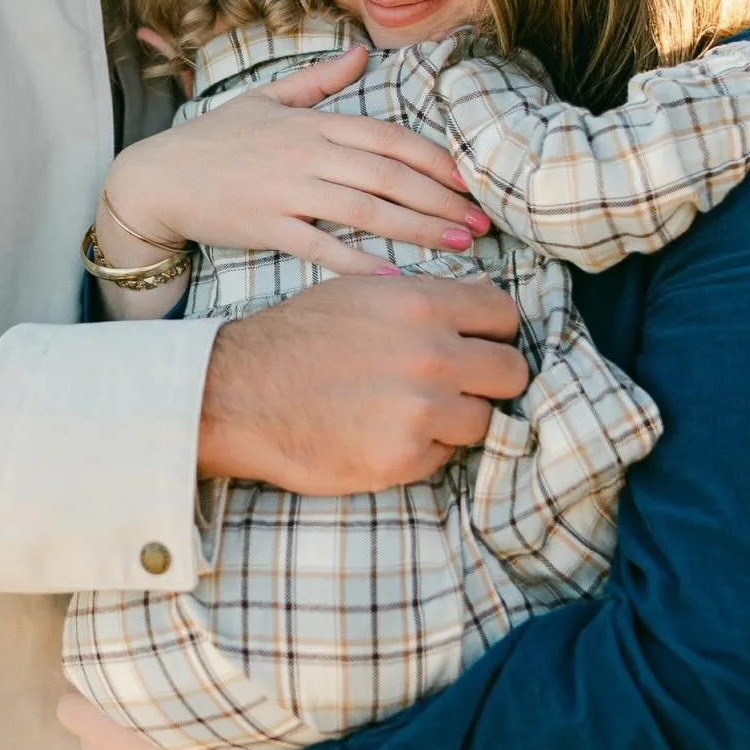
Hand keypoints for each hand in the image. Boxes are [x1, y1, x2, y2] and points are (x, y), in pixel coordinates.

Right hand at [105, 46, 489, 276]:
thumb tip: (361, 53)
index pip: (388, 138)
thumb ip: (318, 81)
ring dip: (417, 228)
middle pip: (389, 176)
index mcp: (312, 123)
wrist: (156, 178)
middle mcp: (306, 153)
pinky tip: (397, 277)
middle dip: (441, 200)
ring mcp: (286, 191)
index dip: (435, 159)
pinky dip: (361, 263)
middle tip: (481, 222)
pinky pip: (322, 247)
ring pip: (366, 210)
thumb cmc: (212, 140)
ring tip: (457, 245)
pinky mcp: (267, 227)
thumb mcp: (264, 99)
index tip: (470, 180)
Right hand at [199, 273, 527, 490]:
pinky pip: (447, 456)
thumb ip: (425, 297)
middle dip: (489, 380)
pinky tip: (387, 434)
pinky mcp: (404, 458)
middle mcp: (431, 355)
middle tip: (458, 385)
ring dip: (458, 419)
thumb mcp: (359, 291)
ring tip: (413, 412)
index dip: (495, 332)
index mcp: (422, 304)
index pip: (505, 316)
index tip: (480, 344)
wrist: (239, 393)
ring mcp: (421, 411)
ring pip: (485, 420)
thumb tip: (483, 299)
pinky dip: (426, 450)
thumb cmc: (295, 338)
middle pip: (511, 372)